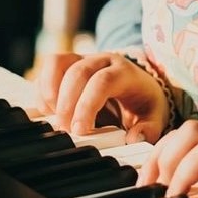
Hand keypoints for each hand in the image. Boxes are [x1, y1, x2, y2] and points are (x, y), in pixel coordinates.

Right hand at [35, 52, 169, 143]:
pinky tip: (50, 112)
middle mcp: (101, 60)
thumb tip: (134, 138)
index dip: (87, 105)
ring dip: (50, 92)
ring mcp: (83, 59)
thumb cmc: (143, 100)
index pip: (102, 81)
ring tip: (55, 118)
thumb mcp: (154, 114)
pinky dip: (43, 90)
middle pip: (77, 72)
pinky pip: (48, 69)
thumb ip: (149, 128)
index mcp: (124, 71)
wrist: (138, 83)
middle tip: (65, 130)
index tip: (80, 131)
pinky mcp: (67, 64)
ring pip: (57, 62)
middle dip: (66, 104)